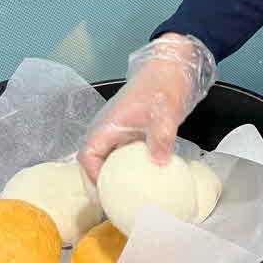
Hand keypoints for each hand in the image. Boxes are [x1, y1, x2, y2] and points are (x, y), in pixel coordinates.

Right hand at [78, 34, 214, 182]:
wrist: (174, 63)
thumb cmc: (163, 82)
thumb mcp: (164, 113)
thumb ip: (160, 139)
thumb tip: (158, 164)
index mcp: (108, 124)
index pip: (88, 156)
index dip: (93, 176)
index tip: (108, 192)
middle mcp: (110, 128)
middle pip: (96, 160)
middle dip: (104, 180)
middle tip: (120, 199)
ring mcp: (122, 128)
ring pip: (111, 156)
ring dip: (118, 173)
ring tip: (132, 192)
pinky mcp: (134, 129)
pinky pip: (127, 151)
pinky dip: (133, 164)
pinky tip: (147, 174)